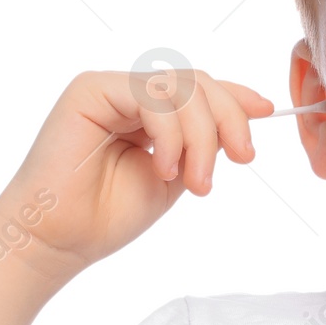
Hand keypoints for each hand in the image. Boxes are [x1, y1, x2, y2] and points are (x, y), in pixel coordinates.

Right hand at [0, 67, 274, 281]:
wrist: (58, 241)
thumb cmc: (106, 216)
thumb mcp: (175, 176)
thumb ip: (202, 145)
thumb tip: (246, 116)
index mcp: (147, 113)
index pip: (200, 90)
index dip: (236, 97)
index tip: (267, 112)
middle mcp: (128, 94)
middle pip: (198, 83)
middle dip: (229, 118)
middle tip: (242, 158)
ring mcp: (109, 88)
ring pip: (181, 89)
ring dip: (202, 135)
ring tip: (197, 182)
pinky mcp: (91, 89)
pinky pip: (152, 96)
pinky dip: (171, 133)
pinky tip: (166, 168)